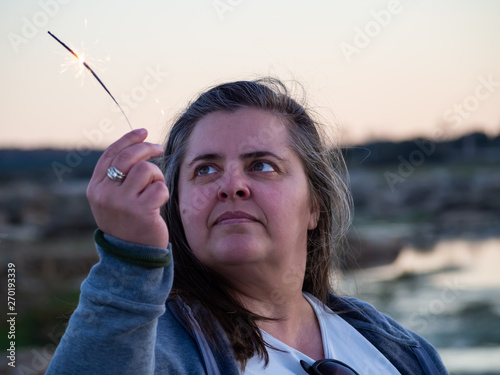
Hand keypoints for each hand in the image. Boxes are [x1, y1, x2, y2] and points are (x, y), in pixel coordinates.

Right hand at [86, 128, 169, 247]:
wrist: (132, 256)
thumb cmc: (128, 222)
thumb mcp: (113, 199)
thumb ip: (118, 177)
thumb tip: (137, 146)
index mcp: (96, 188)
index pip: (111, 154)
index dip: (129, 139)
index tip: (144, 131)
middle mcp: (105, 193)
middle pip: (129, 157)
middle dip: (147, 148)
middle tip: (159, 148)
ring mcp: (121, 202)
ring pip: (146, 170)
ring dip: (157, 176)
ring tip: (155, 189)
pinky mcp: (141, 211)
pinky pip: (159, 188)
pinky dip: (163, 193)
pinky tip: (158, 205)